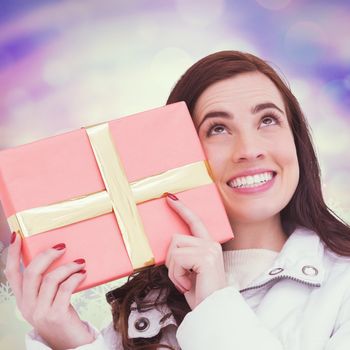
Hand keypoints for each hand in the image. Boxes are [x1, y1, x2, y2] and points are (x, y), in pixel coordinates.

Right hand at [4, 233, 94, 349]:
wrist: (69, 343)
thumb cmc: (60, 315)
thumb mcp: (47, 299)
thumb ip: (46, 282)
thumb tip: (58, 254)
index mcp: (22, 299)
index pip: (11, 273)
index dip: (11, 254)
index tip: (17, 236)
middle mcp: (27, 305)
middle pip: (31, 272)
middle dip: (47, 255)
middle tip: (62, 246)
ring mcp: (40, 311)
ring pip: (50, 279)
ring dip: (68, 266)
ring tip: (80, 263)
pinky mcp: (56, 315)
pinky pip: (65, 289)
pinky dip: (75, 277)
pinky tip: (83, 274)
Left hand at [164, 193, 226, 309]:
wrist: (213, 311)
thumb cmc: (201, 292)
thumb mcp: (190, 269)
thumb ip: (185, 254)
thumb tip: (170, 245)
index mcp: (209, 244)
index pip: (194, 221)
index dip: (181, 209)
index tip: (170, 197)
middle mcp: (211, 244)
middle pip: (175, 239)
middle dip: (171, 260)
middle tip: (182, 277)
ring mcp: (209, 249)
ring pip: (174, 250)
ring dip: (174, 270)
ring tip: (186, 282)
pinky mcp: (205, 257)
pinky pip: (177, 260)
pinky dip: (176, 276)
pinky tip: (188, 284)